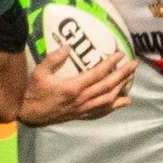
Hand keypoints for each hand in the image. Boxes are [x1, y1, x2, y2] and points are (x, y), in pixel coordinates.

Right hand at [17, 47, 134, 126]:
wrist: (29, 114)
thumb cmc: (34, 92)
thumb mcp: (39, 72)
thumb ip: (53, 59)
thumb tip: (67, 47)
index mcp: (73, 87)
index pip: (97, 74)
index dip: (111, 64)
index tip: (120, 54)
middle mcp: (81, 99)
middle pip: (108, 86)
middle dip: (123, 75)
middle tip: (134, 65)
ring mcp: (83, 109)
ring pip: (108, 99)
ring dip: (122, 89)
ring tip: (131, 78)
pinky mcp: (81, 115)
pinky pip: (102, 111)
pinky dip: (115, 106)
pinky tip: (124, 102)